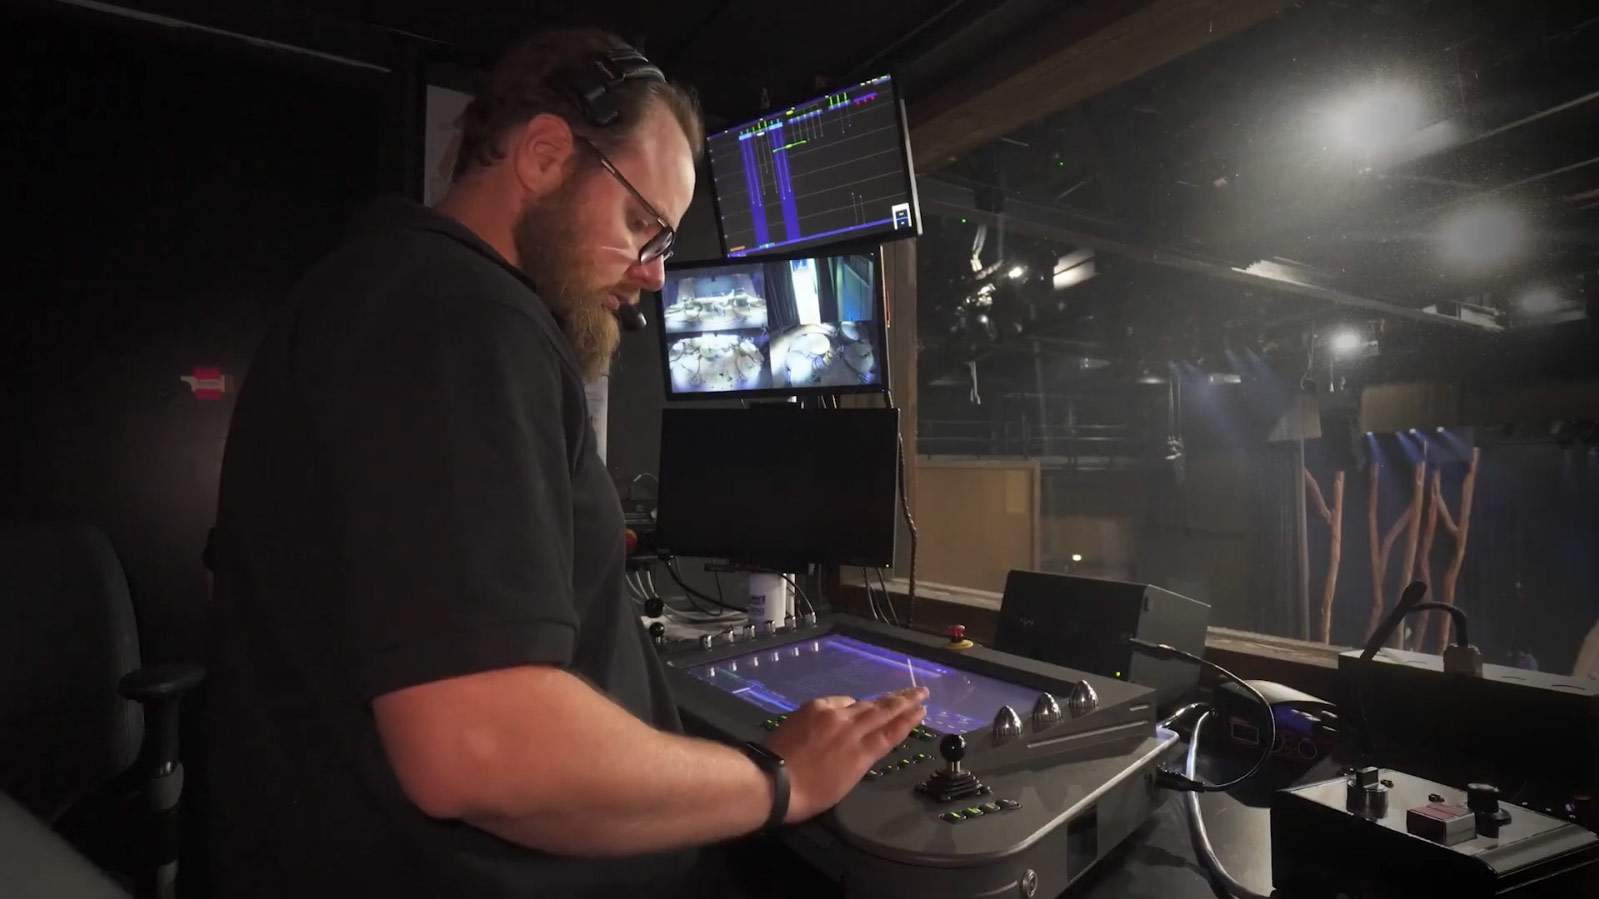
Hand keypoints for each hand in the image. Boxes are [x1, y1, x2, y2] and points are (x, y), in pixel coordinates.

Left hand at [763, 686, 928, 822]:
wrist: (773, 780)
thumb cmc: (809, 794)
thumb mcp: (845, 782)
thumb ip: (859, 758)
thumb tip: (864, 741)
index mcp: (862, 753)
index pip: (892, 732)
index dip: (909, 720)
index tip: (922, 709)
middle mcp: (852, 729)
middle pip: (883, 710)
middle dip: (905, 700)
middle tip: (921, 690)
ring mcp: (832, 715)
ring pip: (863, 703)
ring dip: (882, 699)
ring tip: (896, 695)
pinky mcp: (814, 707)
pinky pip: (839, 702)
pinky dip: (850, 704)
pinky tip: (853, 704)